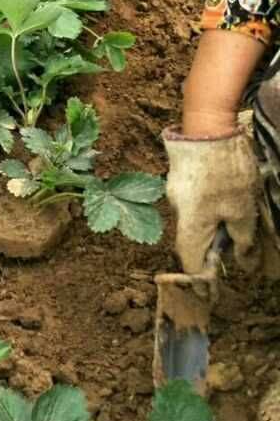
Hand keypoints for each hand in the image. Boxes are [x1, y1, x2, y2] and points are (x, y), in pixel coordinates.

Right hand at [164, 127, 259, 272]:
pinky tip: (227, 197)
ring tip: (238, 220)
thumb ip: (243, 240)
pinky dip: (210, 207)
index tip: (211, 294)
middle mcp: (177, 211)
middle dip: (211, 250)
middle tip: (234, 254)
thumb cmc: (225, 171)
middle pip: (192, 241)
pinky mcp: (182, 176)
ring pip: (195, 218)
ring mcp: (177, 191)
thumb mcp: (243, 211)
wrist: (206, 126)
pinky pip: (195, 201)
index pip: (191, 263)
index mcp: (190, 225)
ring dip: (213, 225)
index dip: (201, 281)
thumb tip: (243, 264)